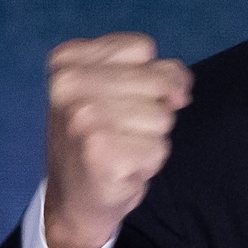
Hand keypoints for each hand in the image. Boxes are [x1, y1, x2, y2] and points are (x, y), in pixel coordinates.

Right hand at [43, 33, 191, 247]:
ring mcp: (82, 120)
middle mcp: (68, 86)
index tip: (120, 99)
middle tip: (120, 130)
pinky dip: (149, 162)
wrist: (73, 199)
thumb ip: (155, 72)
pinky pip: (159, 148)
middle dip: (151, 109)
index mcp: (67, 60)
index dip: (148, 76)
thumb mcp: (115, 89)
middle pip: (157, 82)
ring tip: (121, 148)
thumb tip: (180, 93)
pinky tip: (122, 169)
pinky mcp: (101, 155)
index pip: (143, 48)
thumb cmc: (97, 137)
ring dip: (150, 137)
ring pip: (162, 116)